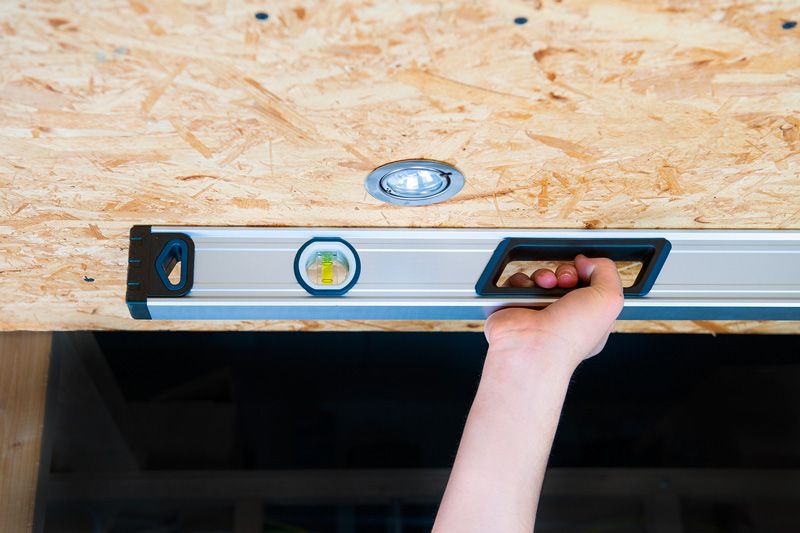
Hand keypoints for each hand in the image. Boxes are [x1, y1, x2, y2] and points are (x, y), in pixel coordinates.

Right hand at [485, 255, 622, 367]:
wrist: (533, 347)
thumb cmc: (570, 336)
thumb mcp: (610, 299)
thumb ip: (607, 271)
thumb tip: (587, 261)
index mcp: (588, 319)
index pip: (591, 287)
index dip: (589, 274)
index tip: (586, 272)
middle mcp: (563, 316)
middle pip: (565, 279)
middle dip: (566, 273)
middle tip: (565, 282)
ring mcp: (538, 312)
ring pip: (541, 278)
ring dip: (543, 276)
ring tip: (545, 287)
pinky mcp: (515, 307)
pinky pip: (517, 283)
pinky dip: (521, 283)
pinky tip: (527, 293)